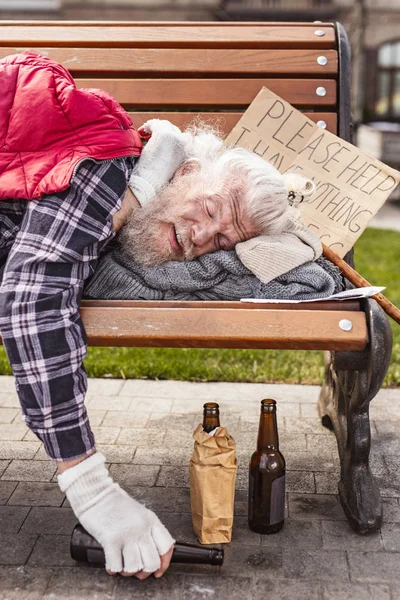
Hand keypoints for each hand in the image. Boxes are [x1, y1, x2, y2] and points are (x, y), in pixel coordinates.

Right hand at [58, 452, 174, 575]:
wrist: (96, 494)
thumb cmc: (115, 504)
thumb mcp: (139, 512)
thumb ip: (147, 528)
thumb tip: (152, 550)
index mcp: (151, 520)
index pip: (167, 546)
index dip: (164, 563)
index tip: (158, 570)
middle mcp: (141, 528)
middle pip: (152, 562)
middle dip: (145, 572)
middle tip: (138, 572)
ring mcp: (127, 535)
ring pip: (135, 568)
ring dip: (128, 572)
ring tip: (123, 567)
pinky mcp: (111, 540)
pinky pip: (116, 566)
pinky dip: (113, 570)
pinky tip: (111, 565)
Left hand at [129, 119, 186, 204]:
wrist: (150, 185)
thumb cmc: (158, 182)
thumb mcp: (172, 169)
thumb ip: (174, 157)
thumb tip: (168, 150)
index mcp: (189, 154)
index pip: (185, 139)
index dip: (173, 138)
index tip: (162, 141)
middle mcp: (185, 145)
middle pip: (176, 130)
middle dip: (164, 131)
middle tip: (151, 135)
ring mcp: (175, 139)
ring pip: (166, 125)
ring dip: (156, 128)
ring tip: (145, 133)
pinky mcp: (163, 135)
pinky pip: (155, 124)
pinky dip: (148, 126)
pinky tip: (141, 132)